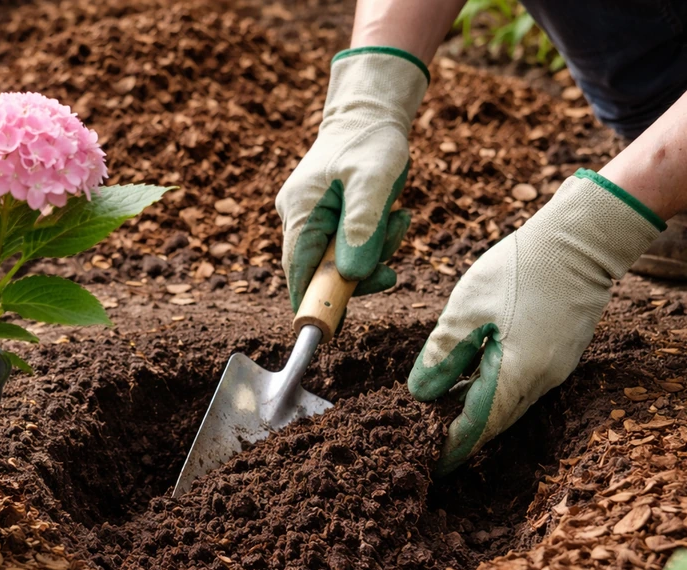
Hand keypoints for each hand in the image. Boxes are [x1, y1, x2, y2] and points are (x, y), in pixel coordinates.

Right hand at [276, 47, 428, 309]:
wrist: (369, 112)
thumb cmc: (372, 141)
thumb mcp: (375, 179)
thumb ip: (363, 227)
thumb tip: (353, 276)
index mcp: (300, 212)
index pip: (298, 274)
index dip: (314, 303)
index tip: (334, 327)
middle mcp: (297, 219)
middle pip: (319, 272)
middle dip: (359, 275)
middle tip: (392, 267)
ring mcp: (310, 219)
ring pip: (338, 262)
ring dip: (372, 254)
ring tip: (400, 221)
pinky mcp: (325, 218)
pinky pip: (347, 246)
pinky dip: (371, 242)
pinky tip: (393, 218)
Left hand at [408, 170, 663, 473]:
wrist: (580, 240)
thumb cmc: (520, 269)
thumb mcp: (467, 310)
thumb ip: (441, 355)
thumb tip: (419, 393)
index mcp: (517, 374)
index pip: (478, 425)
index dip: (453, 446)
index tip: (432, 463)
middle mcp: (541, 380)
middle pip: (495, 421)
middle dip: (464, 437)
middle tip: (433, 448)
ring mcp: (554, 367)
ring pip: (509, 404)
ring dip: (478, 414)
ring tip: (445, 421)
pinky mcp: (558, 353)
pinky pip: (521, 386)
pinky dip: (494, 393)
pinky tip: (472, 385)